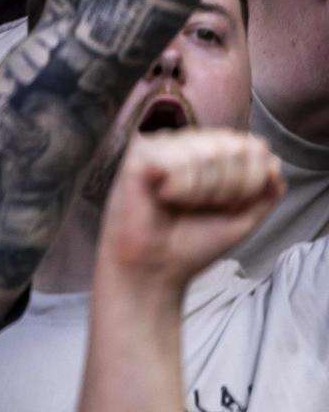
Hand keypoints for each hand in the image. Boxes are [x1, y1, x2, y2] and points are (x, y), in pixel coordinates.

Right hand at [96, 127, 282, 291]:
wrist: (159, 268)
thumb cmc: (193, 243)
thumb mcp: (243, 218)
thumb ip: (265, 192)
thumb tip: (274, 162)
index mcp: (207, 152)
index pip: (249, 146)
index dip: (249, 181)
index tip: (226, 206)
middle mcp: (184, 143)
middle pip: (232, 148)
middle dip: (228, 188)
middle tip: (202, 208)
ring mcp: (160, 146)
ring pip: (207, 154)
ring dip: (203, 192)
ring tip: (180, 204)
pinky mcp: (139, 155)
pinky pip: (178, 161)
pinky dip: (180, 188)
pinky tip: (163, 197)